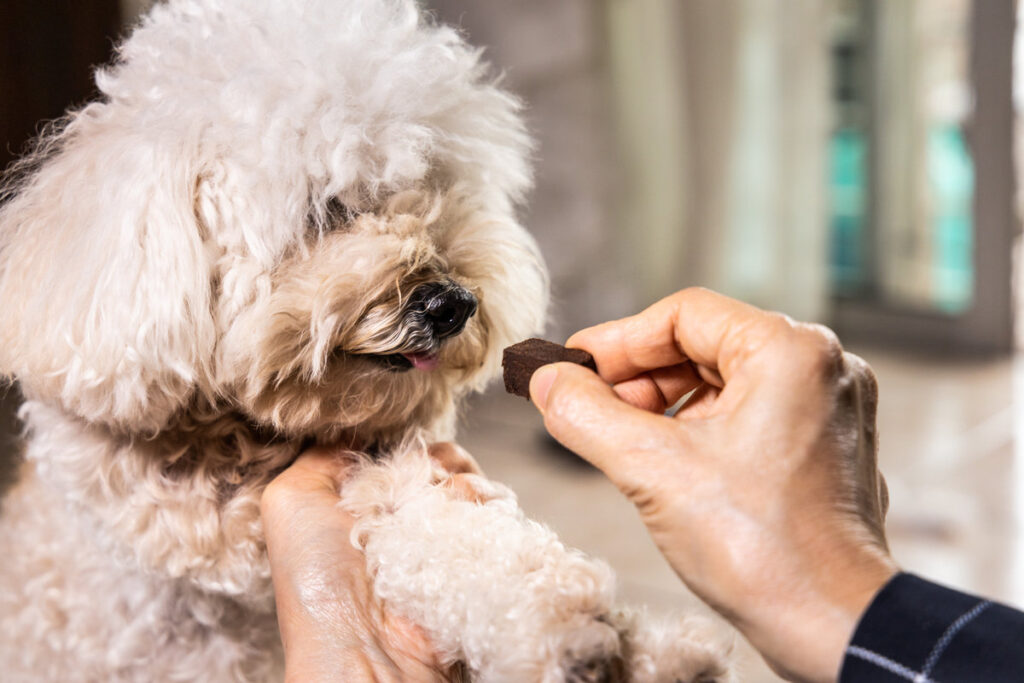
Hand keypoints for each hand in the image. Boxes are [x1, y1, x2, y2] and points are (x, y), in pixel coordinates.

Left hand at [261, 443, 479, 682]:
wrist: (365, 645)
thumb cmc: (318, 579)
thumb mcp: (290, 499)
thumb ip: (320, 454)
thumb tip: (354, 429)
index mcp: (357, 505)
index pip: (392, 451)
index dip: (399, 441)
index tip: (399, 443)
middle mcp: (400, 520)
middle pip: (435, 461)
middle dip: (433, 458)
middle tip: (422, 474)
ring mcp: (439, 538)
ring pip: (466, 480)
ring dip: (457, 478)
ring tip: (439, 500)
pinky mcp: (472, 555)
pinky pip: (490, 509)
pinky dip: (480, 501)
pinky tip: (461, 511)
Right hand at [528, 288, 896, 682]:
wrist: (831, 625)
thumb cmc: (764, 550)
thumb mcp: (652, 469)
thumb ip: (587, 415)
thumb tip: (547, 383)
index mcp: (791, 352)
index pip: (684, 314)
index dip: (619, 340)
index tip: (575, 365)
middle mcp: (823, 369)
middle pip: (705, 345)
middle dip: (639, 377)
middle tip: (588, 404)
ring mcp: (829, 410)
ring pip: (726, 382)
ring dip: (665, 405)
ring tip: (620, 438)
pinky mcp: (825, 448)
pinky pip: (750, 415)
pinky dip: (701, 429)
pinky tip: (664, 461)